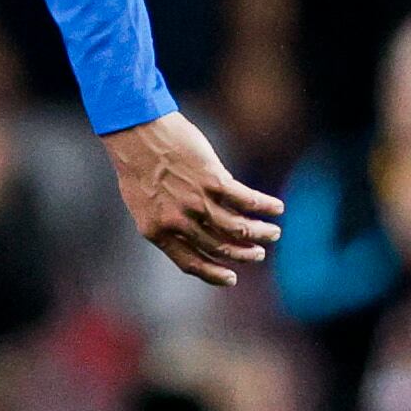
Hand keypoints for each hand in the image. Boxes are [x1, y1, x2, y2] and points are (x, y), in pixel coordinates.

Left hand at [105, 109, 282, 286]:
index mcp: (156, 231)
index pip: (190, 263)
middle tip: (258, 254)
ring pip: (238, 229)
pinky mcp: (213, 180)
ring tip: (273, 233)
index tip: (232, 278)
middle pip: (221, 248)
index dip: (214, 274)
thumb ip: (164, 221)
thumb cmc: (136, 165)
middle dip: (244, 254)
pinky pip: (247, 200)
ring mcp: (196, 202)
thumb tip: (190, 232)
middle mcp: (178, 222)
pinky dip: (266, 206)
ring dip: (261, 233)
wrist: (134, 131)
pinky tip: (277, 207)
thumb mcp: (142, 203)